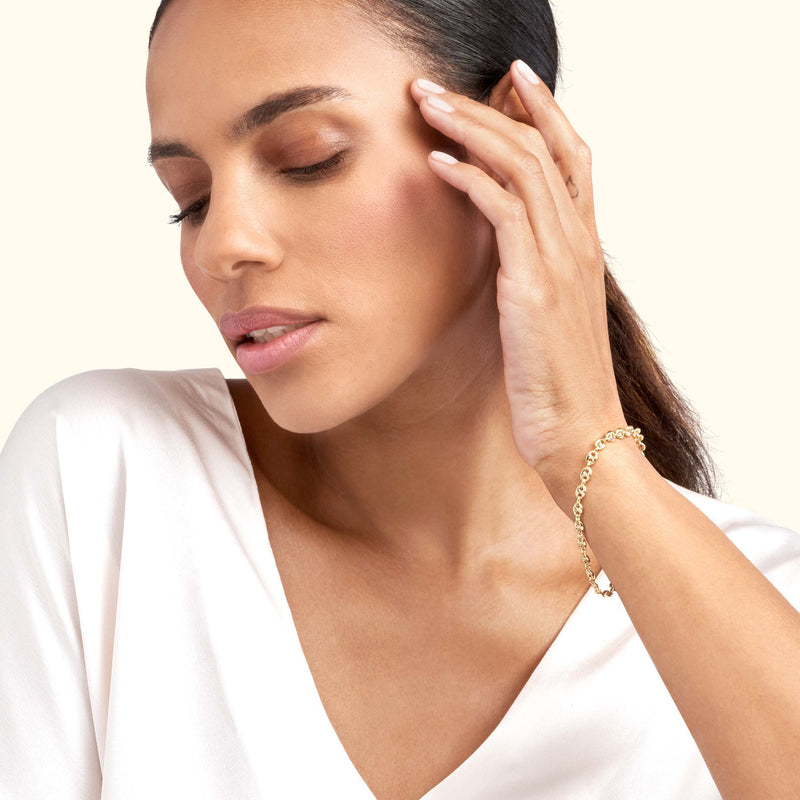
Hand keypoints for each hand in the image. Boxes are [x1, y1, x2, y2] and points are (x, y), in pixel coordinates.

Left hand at [410, 62, 628, 497]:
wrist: (579, 433)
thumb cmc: (560, 382)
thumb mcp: (550, 318)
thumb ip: (534, 275)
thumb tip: (502, 255)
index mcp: (583, 248)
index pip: (572, 158)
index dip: (545, 112)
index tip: (512, 81)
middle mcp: (578, 243)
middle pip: (542, 147)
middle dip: (491, 107)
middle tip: (440, 87)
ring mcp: (560, 261)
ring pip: (522, 166)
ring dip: (471, 129)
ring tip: (427, 106)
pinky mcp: (533, 285)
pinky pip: (503, 211)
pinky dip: (470, 179)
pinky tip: (437, 163)